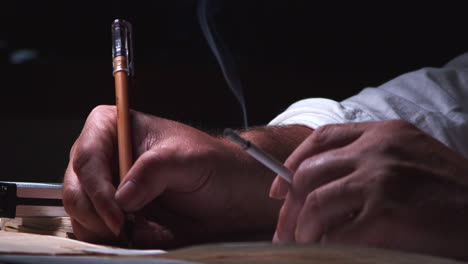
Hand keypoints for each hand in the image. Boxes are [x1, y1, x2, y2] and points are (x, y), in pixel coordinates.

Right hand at [63, 105, 309, 247]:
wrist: (231, 195)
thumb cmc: (214, 165)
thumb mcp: (189, 159)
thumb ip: (155, 169)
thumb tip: (122, 195)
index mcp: (116, 128)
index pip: (86, 155)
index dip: (95, 187)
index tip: (117, 212)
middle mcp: (106, 157)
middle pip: (75, 188)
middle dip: (99, 214)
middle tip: (128, 227)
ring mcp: (109, 188)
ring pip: (82, 216)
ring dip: (111, 231)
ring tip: (149, 228)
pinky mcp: (118, 214)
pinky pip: (100, 233)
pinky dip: (119, 242)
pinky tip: (150, 234)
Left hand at [270, 120, 467, 259]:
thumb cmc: (454, 195)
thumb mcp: (414, 160)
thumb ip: (371, 162)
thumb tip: (323, 187)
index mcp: (385, 133)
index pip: (322, 138)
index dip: (293, 163)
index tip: (279, 188)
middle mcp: (379, 150)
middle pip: (309, 172)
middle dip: (288, 206)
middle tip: (284, 229)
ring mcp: (381, 179)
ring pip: (314, 203)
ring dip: (302, 229)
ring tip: (302, 244)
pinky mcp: (386, 214)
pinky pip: (335, 233)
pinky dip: (324, 246)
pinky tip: (326, 251)